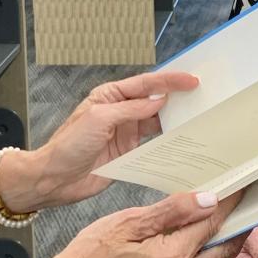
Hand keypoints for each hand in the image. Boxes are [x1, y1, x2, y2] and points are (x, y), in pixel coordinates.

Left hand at [4, 70, 197, 210]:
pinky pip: (153, 144)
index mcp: (110, 96)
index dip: (169, 81)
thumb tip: (157, 100)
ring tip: (197, 116)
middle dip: (177, 97)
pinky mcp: (129, 152)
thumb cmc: (67, 145)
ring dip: (175, 120)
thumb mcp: (99, 119)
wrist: (56, 178)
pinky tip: (182, 141)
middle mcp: (120, 111)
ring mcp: (125, 132)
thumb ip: (130, 109)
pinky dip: (168, 142)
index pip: (145, 84)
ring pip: (157, 121)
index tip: (191, 80)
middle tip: (201, 95)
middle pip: (154, 100)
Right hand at [42, 191, 244, 257]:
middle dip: (236, 223)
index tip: (241, 184)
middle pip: (223, 248)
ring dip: (219, 237)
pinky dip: (201, 251)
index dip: (230, 202)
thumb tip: (208, 200)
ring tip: (220, 211)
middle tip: (243, 199)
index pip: (212, 225)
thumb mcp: (128, 223)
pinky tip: (194, 234)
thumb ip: (171, 212)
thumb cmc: (90, 254)